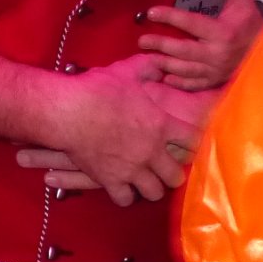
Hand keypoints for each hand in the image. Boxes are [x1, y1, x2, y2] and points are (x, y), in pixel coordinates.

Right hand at [37, 55, 206, 206]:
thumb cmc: (98, 90)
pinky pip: (126, 199)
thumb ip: (147, 67)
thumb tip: (160, 62)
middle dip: (172, 173)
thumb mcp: (126, 72)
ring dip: (151, 187)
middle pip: (177, 176)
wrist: (69, 111)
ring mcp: (132, 169)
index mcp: (160, 125)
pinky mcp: (111, 180)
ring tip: (145, 180)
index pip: (193, 142)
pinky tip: (121, 186)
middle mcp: (151, 151)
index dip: (191, 144)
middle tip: (164, 167)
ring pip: (155, 192)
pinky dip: (124, 195)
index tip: (184, 143)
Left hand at [138, 0, 262, 90]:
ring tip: (149, 57)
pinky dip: (179, 83)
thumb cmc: (251, 23)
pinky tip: (166, 78)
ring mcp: (216, 70)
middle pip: (183, 50)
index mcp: (223, 32)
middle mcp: (217, 54)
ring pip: (186, 69)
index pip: (191, 23)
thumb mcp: (243, 1)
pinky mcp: (216, 81)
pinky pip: (195, 84)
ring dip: (165, 64)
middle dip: (161, 45)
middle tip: (142, 40)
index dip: (170, 17)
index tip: (151, 12)